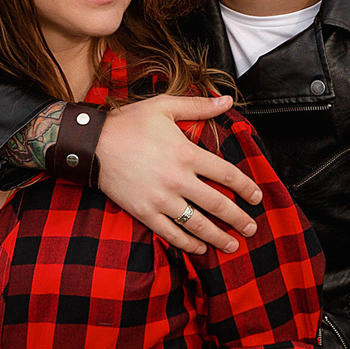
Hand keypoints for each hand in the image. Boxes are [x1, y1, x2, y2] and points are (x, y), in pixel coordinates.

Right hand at [95, 94, 260, 253]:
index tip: (257, 197)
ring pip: (197, 224)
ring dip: (218, 237)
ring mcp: (161, 199)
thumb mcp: (164, 107)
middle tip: (252, 229)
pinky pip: (171, 233)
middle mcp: (178, 180)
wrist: (92, 144)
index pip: (226, 174)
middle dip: (239, 219)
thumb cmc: (128, 123)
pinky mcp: (144, 212)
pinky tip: (200, 248)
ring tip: (233, 244)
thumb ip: (198, 106)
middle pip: (217, 204)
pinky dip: (188, 243)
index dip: (246, 187)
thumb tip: (227, 101)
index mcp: (186, 154)